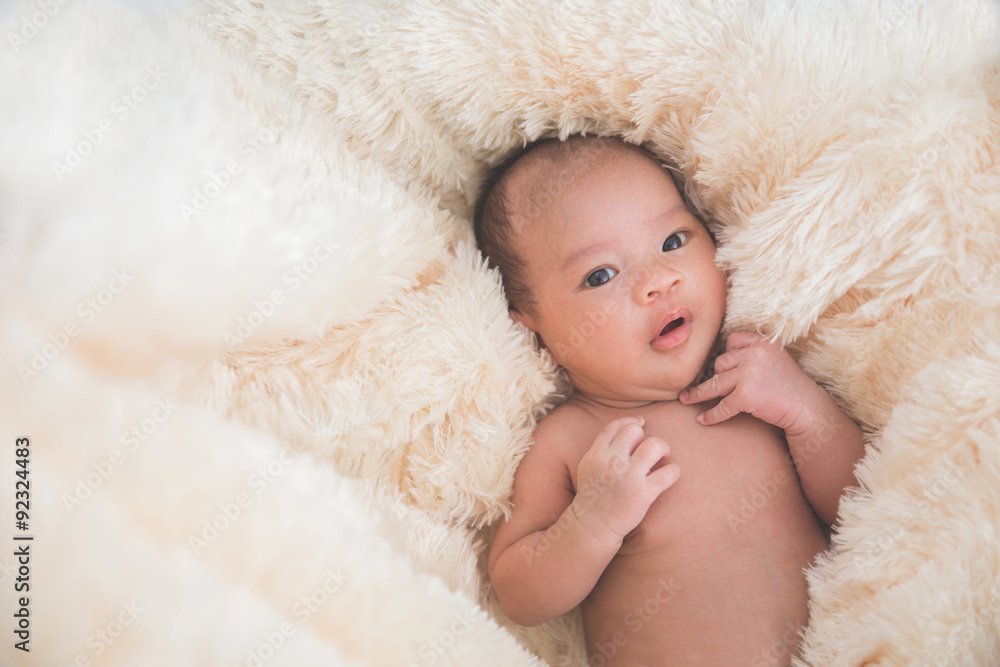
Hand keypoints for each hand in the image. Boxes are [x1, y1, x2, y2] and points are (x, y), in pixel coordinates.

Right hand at [572, 417, 679, 544]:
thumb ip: (604, 446)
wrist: (592, 526)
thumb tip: (633, 427)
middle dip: (646, 437)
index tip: (641, 425)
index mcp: (596, 454)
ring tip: (663, 457)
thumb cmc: (594, 494)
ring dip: (663, 448)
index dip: (631, 422)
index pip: (615, 426)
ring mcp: (628, 477)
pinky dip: (673, 472)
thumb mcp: (589, 465)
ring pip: (655, 445)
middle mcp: (612, 462)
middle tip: (651, 450)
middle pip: (635, 431)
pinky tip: (670, 475)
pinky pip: (669, 473)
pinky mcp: (643, 494)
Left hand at [678, 331, 816, 431]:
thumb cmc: (789, 385)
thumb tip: (719, 359)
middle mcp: (754, 355)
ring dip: (698, 394)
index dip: (726, 353)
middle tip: (710, 388)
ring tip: (686, 400)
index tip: (720, 365)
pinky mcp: (745, 396)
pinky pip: (722, 406)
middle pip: (720, 363)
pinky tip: (703, 420)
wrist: (806, 408)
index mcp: (762, 343)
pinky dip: (711, 415)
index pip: (733, 340)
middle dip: (717, 376)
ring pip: (714, 384)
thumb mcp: (775, 358)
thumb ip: (753, 353)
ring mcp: (749, 375)